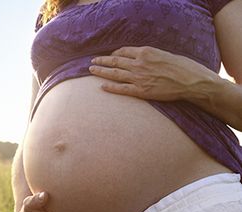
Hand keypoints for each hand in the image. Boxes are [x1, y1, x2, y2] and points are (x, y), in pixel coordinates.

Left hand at [89, 46, 218, 101]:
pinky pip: (121, 89)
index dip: (114, 53)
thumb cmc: (181, 67)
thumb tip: (140, 58)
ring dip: (101, 71)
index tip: (109, 55)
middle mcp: (139, 63)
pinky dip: (110, 87)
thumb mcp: (164, 54)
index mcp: (145, 52)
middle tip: (92, 61)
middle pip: (115, 61)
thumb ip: (149, 56)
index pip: (124, 51)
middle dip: (102, 61)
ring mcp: (139, 78)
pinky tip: (102, 86)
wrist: (190, 81)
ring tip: (92, 70)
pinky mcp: (141, 91)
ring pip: (114, 73)